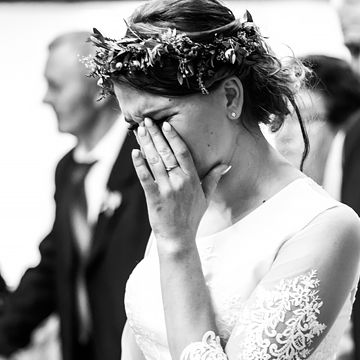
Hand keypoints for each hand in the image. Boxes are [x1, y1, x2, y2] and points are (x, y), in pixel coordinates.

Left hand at [132, 117, 229, 244]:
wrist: (179, 238)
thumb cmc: (192, 217)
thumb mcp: (206, 197)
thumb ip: (213, 178)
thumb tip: (225, 165)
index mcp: (192, 180)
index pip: (183, 153)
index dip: (174, 137)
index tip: (166, 125)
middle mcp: (180, 182)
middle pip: (167, 153)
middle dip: (156, 135)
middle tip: (147, 121)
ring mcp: (166, 190)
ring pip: (155, 162)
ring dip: (146, 144)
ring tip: (139, 131)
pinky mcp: (154, 198)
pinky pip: (145, 177)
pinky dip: (139, 164)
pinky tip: (134, 152)